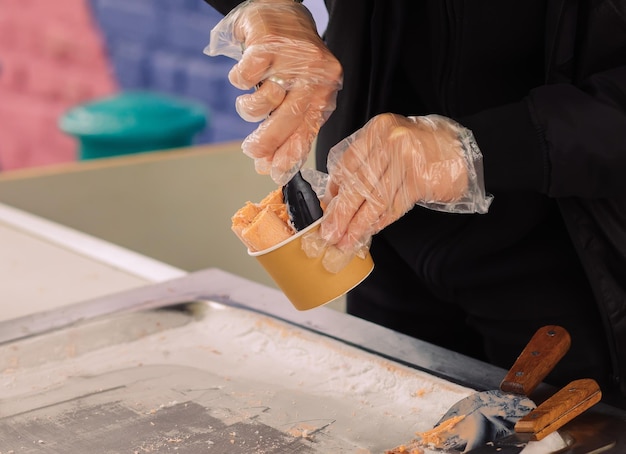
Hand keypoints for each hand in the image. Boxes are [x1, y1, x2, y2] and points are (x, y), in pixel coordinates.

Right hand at [206, 0, 342, 184]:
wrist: (282, 12)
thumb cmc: (290, 62)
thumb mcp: (300, 92)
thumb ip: (288, 126)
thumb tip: (266, 165)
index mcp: (325, 91)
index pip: (308, 130)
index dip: (290, 155)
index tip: (274, 174)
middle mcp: (314, 75)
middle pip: (288, 120)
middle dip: (267, 142)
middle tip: (252, 152)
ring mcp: (291, 59)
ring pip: (265, 101)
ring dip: (250, 109)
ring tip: (248, 106)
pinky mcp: (267, 45)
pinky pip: (246, 79)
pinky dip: (239, 82)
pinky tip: (244, 76)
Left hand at [302, 114, 491, 272]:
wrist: (462, 149)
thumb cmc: (422, 149)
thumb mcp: (390, 145)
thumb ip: (366, 164)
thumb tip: (337, 196)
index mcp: (378, 130)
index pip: (347, 164)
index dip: (335, 190)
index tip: (328, 209)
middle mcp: (390, 141)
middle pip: (358, 184)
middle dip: (341, 213)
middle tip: (329, 233)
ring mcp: (406, 160)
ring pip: (374, 199)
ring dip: (358, 224)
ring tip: (345, 240)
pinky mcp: (420, 179)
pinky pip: (394, 206)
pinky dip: (380, 221)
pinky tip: (369, 232)